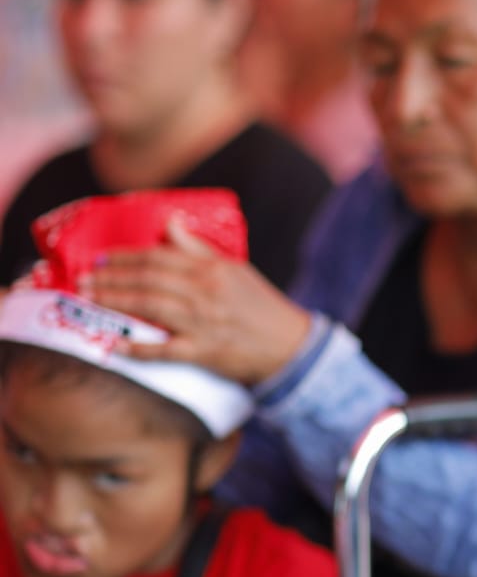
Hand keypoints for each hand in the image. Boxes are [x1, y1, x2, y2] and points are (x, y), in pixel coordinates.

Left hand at [78, 217, 310, 385]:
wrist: (290, 346)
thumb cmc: (261, 307)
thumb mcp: (235, 269)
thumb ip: (198, 249)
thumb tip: (168, 224)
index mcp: (212, 270)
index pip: (159, 257)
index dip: (126, 256)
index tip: (101, 257)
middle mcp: (205, 293)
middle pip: (148, 280)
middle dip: (112, 278)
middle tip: (85, 278)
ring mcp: (203, 323)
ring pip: (149, 308)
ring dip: (116, 303)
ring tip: (91, 299)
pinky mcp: (204, 351)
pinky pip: (164, 350)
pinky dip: (138, 348)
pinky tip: (114, 345)